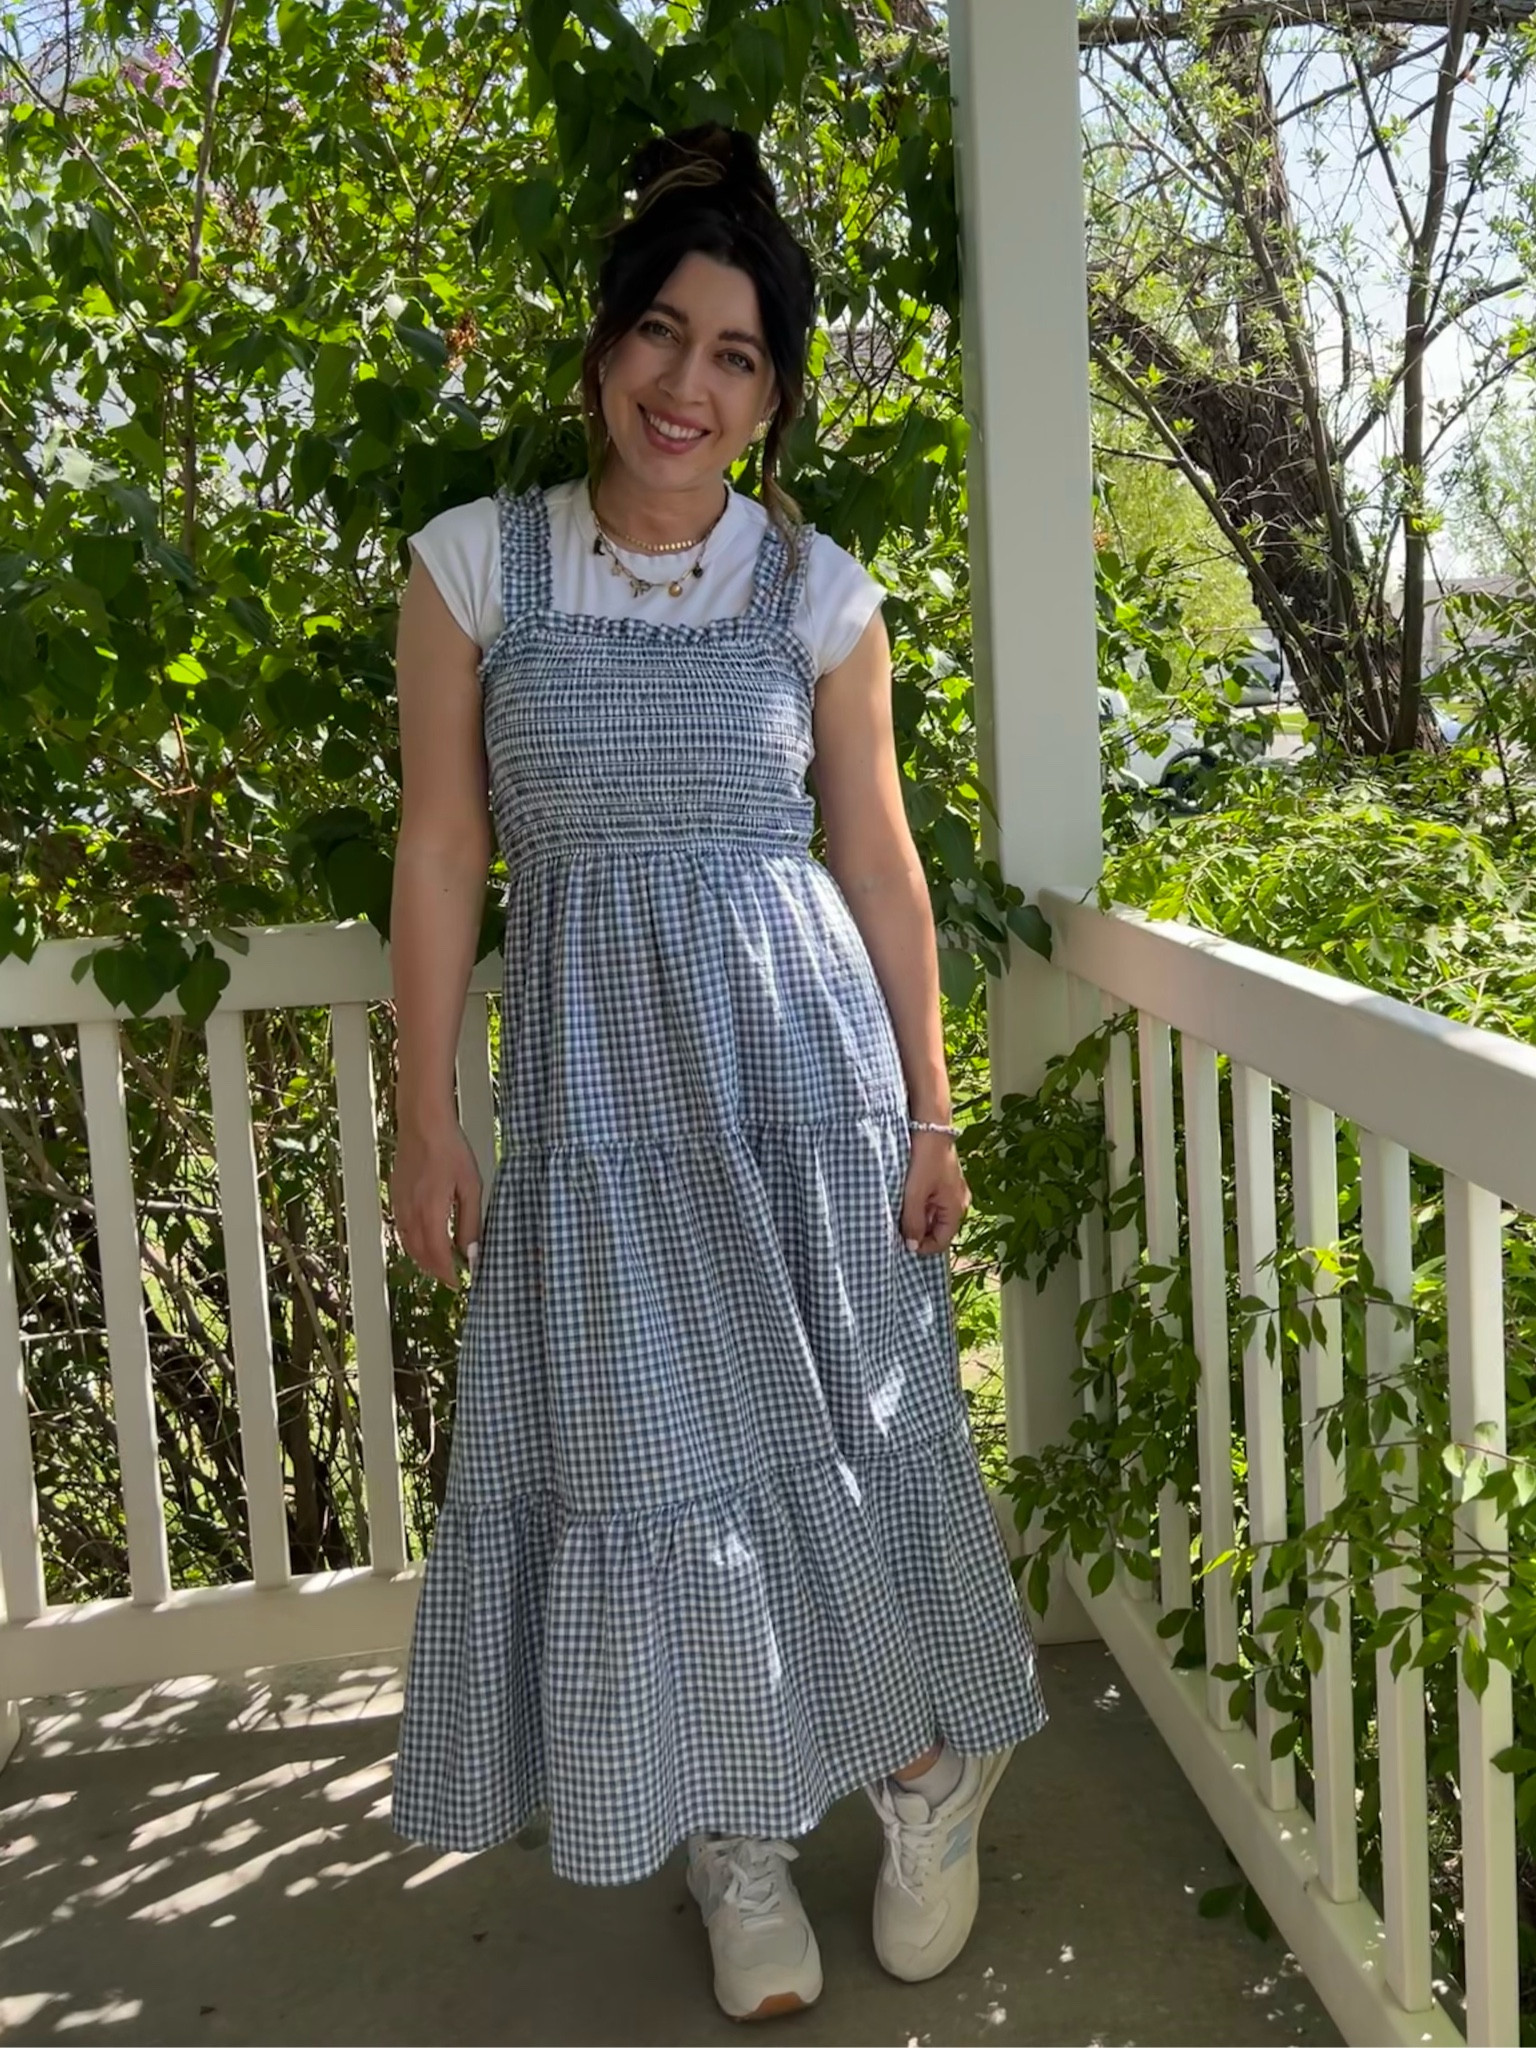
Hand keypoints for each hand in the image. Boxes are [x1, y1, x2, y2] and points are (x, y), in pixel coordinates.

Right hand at [390, 1117, 482, 1287]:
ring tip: (440, 1265)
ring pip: (408, 1244)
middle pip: (420, 1255)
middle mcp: (411, 1213)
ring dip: (423, 1259)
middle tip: (452, 1278)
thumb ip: (470, 1222)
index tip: (460, 1284)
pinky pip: (401, 1229)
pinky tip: (423, 1241)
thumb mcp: (471, 1186)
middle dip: (436, 1271)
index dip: (448, 1274)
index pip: (437, 1256)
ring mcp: (400, 1205)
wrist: (423, 1124)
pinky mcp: (395, 1196)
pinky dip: (412, 1243)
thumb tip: (471, 1252)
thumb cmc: (450, 1150)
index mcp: (431, 1212)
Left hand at [900, 1129, 969, 1254]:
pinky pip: (931, 1203)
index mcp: (956, 1208)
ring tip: (899, 1211)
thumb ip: (913, 1222)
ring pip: (933, 1216)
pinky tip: (904, 1198)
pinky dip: (918, 1205)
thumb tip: (912, 1247)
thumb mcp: (915, 1194)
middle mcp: (958, 1202)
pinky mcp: (942, 1182)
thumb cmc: (925, 1159)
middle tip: (897, 1227)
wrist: (929, 1127)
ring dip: (916, 1218)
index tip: (901, 1243)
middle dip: (918, 1232)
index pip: (942, 1242)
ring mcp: (951, 1192)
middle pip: (938, 1230)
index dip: (922, 1247)